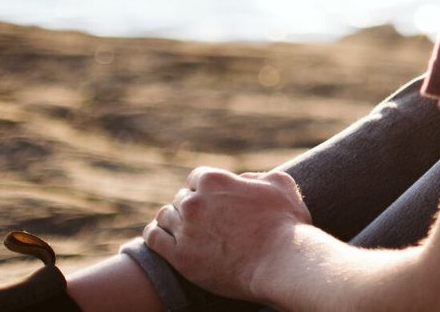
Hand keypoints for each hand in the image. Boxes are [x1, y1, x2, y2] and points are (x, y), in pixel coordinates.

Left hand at [143, 166, 310, 302]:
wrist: (281, 262)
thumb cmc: (286, 224)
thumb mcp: (280, 184)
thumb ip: (256, 176)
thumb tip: (242, 179)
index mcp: (215, 180)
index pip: (195, 178)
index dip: (204, 189)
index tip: (211, 201)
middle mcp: (194, 202)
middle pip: (180, 198)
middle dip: (191, 207)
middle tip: (203, 221)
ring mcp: (185, 229)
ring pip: (164, 217)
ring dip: (173, 221)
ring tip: (183, 230)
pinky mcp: (179, 256)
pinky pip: (153, 239)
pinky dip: (154, 235)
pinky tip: (161, 237)